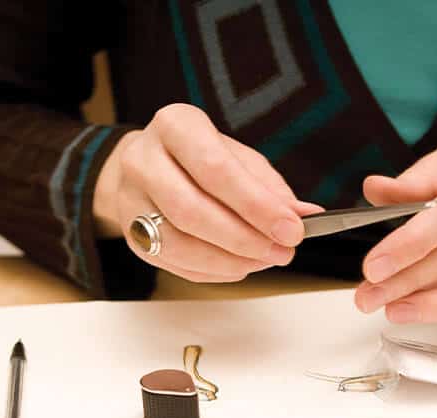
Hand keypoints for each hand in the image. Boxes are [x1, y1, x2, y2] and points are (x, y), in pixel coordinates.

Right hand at [92, 104, 318, 281]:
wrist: (143, 166)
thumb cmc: (196, 158)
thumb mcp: (235, 156)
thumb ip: (268, 186)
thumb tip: (307, 215)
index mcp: (175, 126)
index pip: (216, 170)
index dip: (256, 205)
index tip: (292, 230)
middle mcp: (143, 161)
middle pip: (193, 211)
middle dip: (244, 238)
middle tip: (281, 252)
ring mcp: (130, 201)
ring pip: (179, 244)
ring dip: (228, 261)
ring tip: (263, 261)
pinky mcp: (130, 236)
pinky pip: (174, 263)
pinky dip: (213, 271)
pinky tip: (239, 266)